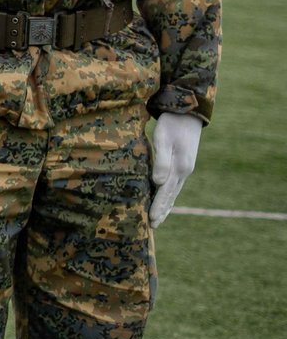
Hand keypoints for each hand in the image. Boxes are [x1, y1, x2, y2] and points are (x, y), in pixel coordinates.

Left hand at [150, 112, 203, 227]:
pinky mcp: (182, 163)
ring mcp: (184, 168)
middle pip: (171, 196)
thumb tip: (159, 183)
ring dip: (165, 205)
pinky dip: (168, 194)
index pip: (166, 193)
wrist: (188, 112)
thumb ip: (161, 161)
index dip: (158, 207)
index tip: (151, 221)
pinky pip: (174, 184)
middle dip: (162, 210)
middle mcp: (184, 171)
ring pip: (173, 191)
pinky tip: (163, 197)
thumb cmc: (172, 124)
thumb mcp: (164, 139)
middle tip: (152, 226)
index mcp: (180, 168)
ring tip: (158, 217)